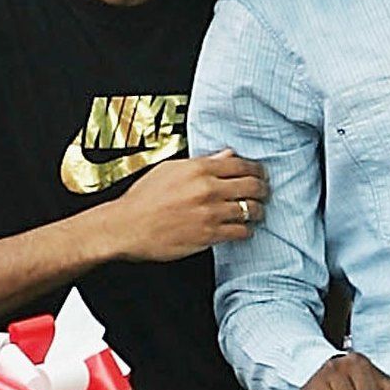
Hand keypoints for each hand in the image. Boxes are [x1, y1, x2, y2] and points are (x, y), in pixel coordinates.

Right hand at [106, 149, 267, 262]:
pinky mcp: (208, 235)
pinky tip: (243, 229)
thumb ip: (203, 162)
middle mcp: (208, 189)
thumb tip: (227, 154)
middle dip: (263, 190)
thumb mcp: (170, 169)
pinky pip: (240, 231)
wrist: (125, 227)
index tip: (261, 175)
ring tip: (256, 212)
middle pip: (252, 186)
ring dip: (257, 211)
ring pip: (250, 209)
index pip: (242, 164)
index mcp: (199, 169)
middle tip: (264, 194)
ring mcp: (210, 213)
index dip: (257, 170)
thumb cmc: (143, 198)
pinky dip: (246, 231)